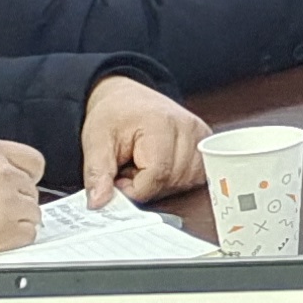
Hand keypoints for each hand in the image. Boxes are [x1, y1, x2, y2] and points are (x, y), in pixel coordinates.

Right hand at [0, 134, 47, 258]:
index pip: (33, 161)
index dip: (26, 175)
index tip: (20, 184)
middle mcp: (3, 174)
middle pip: (31, 188)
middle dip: (15, 199)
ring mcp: (8, 202)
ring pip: (32, 212)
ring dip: (16, 219)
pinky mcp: (6, 229)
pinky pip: (27, 233)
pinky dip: (14, 238)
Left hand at [78, 74, 206, 200]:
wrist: (128, 98)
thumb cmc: (114, 115)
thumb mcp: (95, 142)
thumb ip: (97, 174)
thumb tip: (98, 203)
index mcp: (161, 124)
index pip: (156, 176)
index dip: (133, 188)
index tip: (118, 179)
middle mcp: (188, 128)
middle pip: (173, 181)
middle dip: (147, 185)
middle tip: (129, 168)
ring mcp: (201, 136)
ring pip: (186, 182)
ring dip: (163, 183)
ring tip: (145, 166)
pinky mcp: (207, 143)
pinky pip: (196, 176)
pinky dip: (176, 179)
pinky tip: (161, 166)